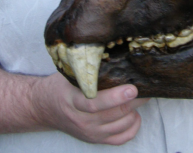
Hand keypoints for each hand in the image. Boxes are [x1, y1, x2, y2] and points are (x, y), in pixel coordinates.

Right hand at [30, 73, 149, 144]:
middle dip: (135, 99)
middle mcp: (82, 120)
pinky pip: (122, 138)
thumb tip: (114, 53)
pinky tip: (134, 114)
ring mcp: (90, 132)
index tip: (132, 88)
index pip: (95, 103)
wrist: (45, 108)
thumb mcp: (69, 75)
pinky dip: (133, 126)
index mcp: (73, 101)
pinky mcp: (96, 140)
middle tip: (147, 85)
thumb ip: (88, 71)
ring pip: (122, 124)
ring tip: (141, 95)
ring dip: (136, 109)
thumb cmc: (61, 86)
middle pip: (115, 112)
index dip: (116, 97)